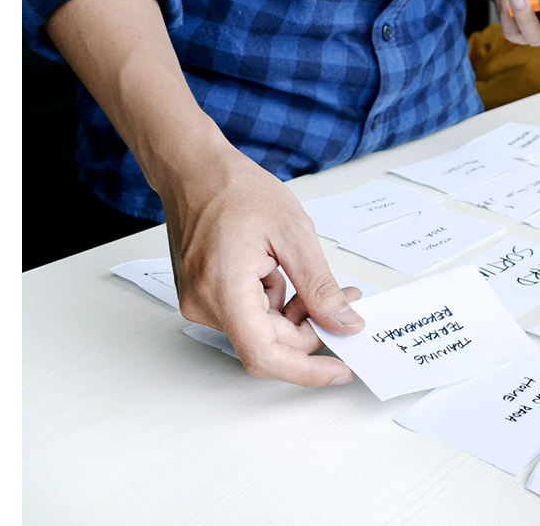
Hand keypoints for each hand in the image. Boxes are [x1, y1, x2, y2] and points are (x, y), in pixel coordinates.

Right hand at [162, 145, 365, 386]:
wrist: (192, 168)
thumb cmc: (235, 189)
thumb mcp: (294, 233)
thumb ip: (320, 286)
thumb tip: (345, 323)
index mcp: (224, 290)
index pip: (266, 356)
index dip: (307, 371)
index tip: (340, 371)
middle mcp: (204, 304)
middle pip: (269, 344)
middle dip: (312, 329)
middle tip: (347, 303)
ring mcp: (199, 302)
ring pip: (261, 330)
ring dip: (295, 314)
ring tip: (316, 280)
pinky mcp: (203, 295)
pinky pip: (247, 315)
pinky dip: (275, 303)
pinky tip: (284, 274)